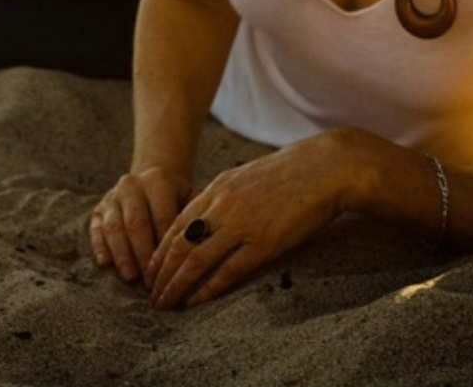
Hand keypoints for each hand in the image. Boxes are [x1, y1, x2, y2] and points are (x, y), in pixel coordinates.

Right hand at [89, 167, 192, 283]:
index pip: (161, 217)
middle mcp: (131, 185)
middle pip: (136, 223)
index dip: (164, 246)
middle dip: (142, 254)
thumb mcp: (188, 200)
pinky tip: (104, 263)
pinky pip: (96, 229)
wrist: (153, 179)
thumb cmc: (176, 198)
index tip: (169, 271)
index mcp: (157, 181)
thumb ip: (189, 222)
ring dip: (122, 254)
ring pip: (114, 227)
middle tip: (149, 281)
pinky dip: (99, 246)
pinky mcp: (98, 209)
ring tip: (130, 277)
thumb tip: (194, 253)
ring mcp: (112, 197)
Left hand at [147, 132, 352, 308]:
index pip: (176, 223)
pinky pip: (228, 271)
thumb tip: (206, 218)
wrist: (322, 168)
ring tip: (164, 303)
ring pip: (196, 259)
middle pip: (180, 244)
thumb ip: (224, 196)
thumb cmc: (288, 174)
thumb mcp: (245, 177)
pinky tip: (195, 301)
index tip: (150, 269)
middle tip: (150, 293)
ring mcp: (241, 224)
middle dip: (161, 272)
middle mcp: (222, 205)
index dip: (160, 249)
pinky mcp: (263, 242)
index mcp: (217, 188)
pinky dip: (207, 289)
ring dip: (177, 285)